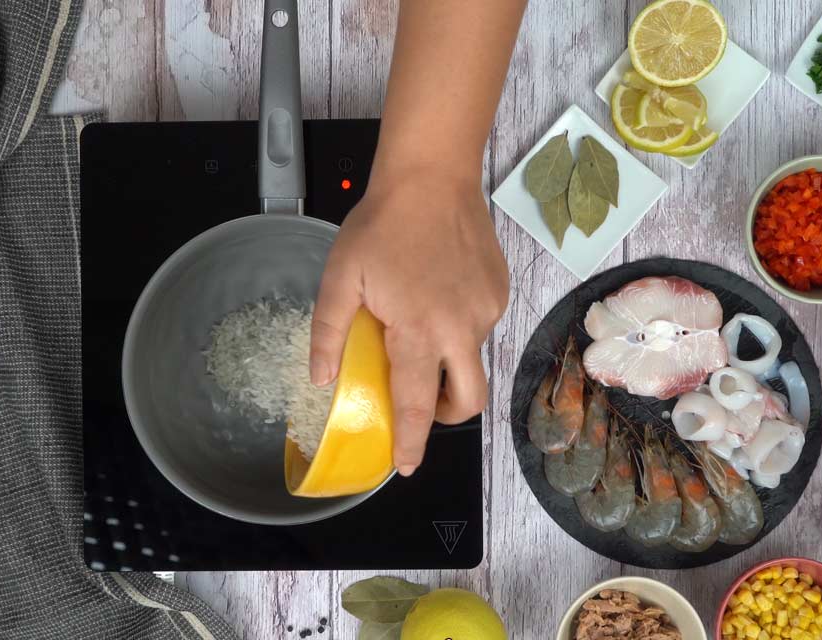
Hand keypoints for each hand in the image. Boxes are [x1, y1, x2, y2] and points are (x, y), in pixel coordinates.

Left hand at [309, 167, 508, 475]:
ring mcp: (487, 310)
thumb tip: (322, 380)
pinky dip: (457, 329)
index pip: (418, 404)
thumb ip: (329, 334)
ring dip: (447, 363)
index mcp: (419, 330)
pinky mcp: (499, 292)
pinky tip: (436, 295)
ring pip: (472, 360)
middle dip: (444, 417)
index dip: (411, 442)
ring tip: (418, 326)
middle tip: (421, 408)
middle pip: (468, 400)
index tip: (406, 467)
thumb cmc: (381, 224)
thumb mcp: (340, 278)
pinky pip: (480, 327)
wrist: (433, 175)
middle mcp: (461, 329)